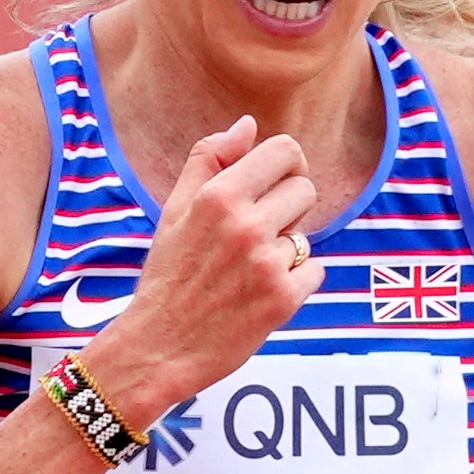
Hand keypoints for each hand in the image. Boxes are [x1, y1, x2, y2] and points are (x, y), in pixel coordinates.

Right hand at [77, 118, 343, 423]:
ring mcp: (267, 263)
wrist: (158, 348)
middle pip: (305, 189)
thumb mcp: (174, 210)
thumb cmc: (167, 277)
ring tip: (247, 272)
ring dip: (284, 251)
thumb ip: (208, 159)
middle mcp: (246, 225)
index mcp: (218, 196)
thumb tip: (247, 125)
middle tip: (258, 234)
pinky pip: (315, 271)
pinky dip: (295, 282)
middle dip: (288, 208)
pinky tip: (260, 294)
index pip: (285, 151)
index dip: (287, 164)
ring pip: (305, 235)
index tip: (277, 182)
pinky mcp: (283, 299)